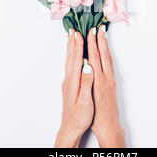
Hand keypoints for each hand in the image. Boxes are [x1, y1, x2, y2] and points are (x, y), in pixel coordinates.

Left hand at [55, 29, 93, 147]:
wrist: (70, 128)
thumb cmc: (79, 117)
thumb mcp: (85, 102)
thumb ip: (86, 84)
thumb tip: (88, 68)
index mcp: (73, 82)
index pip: (76, 60)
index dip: (78, 46)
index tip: (80, 33)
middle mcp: (69, 80)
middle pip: (71, 57)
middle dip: (73, 42)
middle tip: (74, 29)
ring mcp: (68, 82)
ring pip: (69, 60)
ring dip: (70, 47)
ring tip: (71, 37)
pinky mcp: (69, 85)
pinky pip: (70, 64)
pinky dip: (71, 55)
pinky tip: (72, 54)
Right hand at [87, 25, 125, 147]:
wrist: (109, 127)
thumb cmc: (96, 117)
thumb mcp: (90, 99)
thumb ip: (88, 82)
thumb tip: (86, 66)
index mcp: (98, 81)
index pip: (94, 57)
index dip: (91, 44)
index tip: (89, 31)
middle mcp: (105, 78)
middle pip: (101, 54)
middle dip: (98, 40)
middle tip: (96, 26)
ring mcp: (110, 80)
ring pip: (107, 58)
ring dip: (104, 45)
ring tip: (101, 34)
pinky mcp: (111, 83)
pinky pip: (109, 64)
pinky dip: (106, 54)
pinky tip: (105, 51)